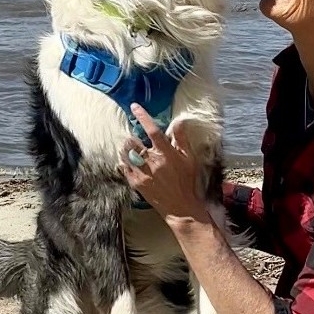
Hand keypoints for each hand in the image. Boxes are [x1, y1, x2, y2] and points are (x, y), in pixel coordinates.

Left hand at [119, 103, 208, 221]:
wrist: (181, 207)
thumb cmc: (187, 182)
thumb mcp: (190, 159)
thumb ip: (182, 139)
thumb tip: (179, 121)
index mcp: (167, 154)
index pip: (153, 131)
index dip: (143, 116)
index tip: (135, 106)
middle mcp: (153, 162)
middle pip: (134, 142)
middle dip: (131, 137)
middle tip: (133, 138)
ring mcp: (143, 173)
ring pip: (126, 154)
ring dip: (126, 149)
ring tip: (129, 149)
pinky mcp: (137, 183)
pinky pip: (124, 168)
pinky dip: (123, 162)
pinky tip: (128, 162)